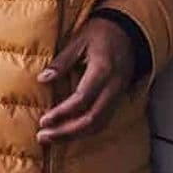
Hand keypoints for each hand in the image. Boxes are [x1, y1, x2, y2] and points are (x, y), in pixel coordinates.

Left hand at [36, 16, 135, 144]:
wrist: (129, 32)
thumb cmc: (102, 33)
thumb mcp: (80, 39)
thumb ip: (62, 61)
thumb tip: (43, 79)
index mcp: (102, 70)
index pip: (82, 99)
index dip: (62, 113)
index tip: (44, 121)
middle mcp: (113, 86)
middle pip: (92, 119)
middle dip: (67, 132)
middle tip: (44, 136)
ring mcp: (118, 95)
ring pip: (99, 124)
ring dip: (75, 135)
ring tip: (52, 139)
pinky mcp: (118, 99)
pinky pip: (103, 121)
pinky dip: (86, 131)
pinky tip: (69, 134)